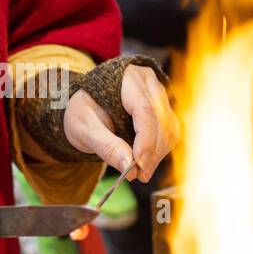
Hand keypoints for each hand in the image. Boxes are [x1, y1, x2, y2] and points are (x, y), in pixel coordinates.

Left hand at [62, 64, 180, 182]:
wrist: (85, 108)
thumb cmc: (82, 113)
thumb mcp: (84, 129)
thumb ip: (106, 146)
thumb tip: (128, 167)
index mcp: (126, 78)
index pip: (144, 108)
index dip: (145, 139)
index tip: (138, 164)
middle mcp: (147, 82)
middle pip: (160, 119)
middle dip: (152, 151)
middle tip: (139, 175)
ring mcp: (158, 94)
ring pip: (170, 127)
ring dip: (158, 154)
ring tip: (140, 172)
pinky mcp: (163, 109)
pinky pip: (170, 132)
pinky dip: (160, 151)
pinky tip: (146, 162)